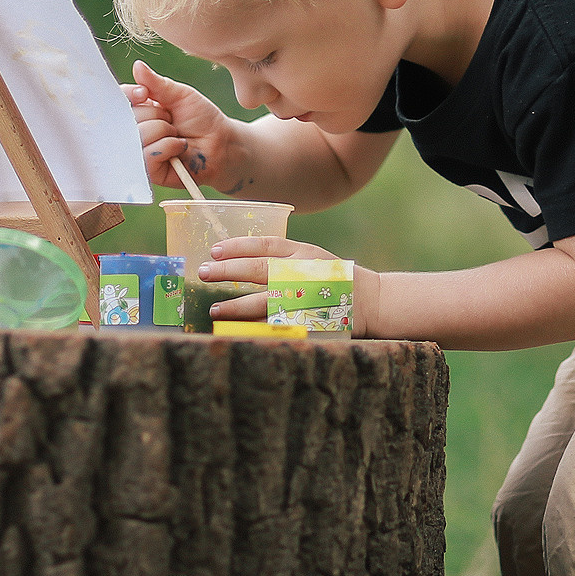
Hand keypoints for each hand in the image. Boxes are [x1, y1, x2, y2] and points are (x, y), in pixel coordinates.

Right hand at [125, 60, 244, 194]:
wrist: (221, 142)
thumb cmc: (202, 118)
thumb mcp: (180, 95)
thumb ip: (157, 83)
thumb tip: (137, 65)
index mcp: (139, 110)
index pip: (120, 99)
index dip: (130, 95)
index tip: (145, 94)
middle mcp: (135, 131)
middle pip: (128, 117)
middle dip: (156, 115)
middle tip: (172, 120)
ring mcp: (140, 152)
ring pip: (139, 135)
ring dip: (164, 131)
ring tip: (177, 134)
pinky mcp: (148, 171)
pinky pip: (147, 155)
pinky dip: (169, 147)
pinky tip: (179, 147)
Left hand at [197, 235, 379, 336]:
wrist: (371, 300)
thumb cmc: (335, 277)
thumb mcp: (313, 256)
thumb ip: (283, 256)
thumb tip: (241, 258)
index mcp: (302, 253)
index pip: (263, 245)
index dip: (236, 247)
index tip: (214, 251)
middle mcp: (301, 273)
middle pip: (257, 270)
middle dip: (226, 272)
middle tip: (203, 272)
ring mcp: (304, 298)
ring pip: (261, 302)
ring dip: (234, 306)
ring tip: (214, 309)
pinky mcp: (307, 321)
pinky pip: (274, 326)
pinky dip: (254, 328)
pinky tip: (237, 330)